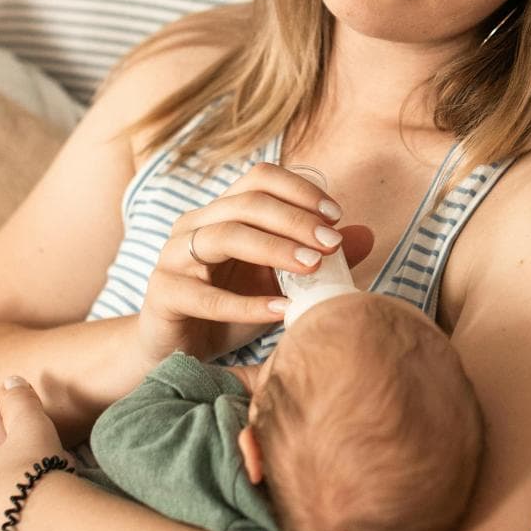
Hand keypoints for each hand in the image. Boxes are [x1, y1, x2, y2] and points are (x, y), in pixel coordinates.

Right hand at [140, 161, 374, 363]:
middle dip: (294, 219)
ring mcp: (173, 257)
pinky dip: (249, 304)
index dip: (299, 190)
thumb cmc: (228, 310)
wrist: (175, 351)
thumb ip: (316, 257)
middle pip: (246, 202)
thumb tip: (366, 234)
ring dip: (274, 248)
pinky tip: (284, 311)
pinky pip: (208, 297)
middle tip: (331, 241)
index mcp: (220, 212)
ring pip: (225, 236)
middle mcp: (194, 225)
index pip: (258, 178)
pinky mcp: (164, 294)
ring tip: (312, 265)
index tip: (335, 215)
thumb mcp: (276, 282)